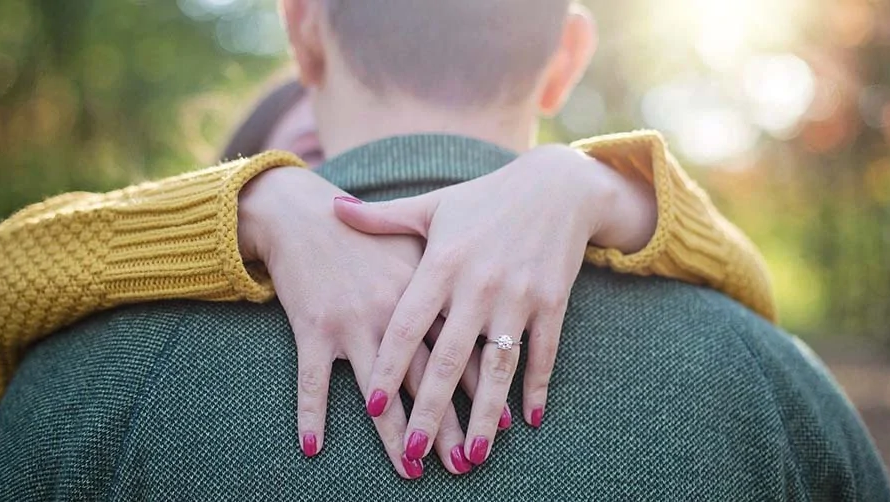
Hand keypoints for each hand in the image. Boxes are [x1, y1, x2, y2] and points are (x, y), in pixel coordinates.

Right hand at [238, 167, 500, 477]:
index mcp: (424, 290)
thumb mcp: (417, 245)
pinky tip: (313, 446)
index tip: (504, 424)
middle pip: (427, 378)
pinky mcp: (313, 326)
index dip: (483, 388)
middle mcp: (393, 310)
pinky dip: (310, 412)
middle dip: (447, 425)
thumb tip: (489, 320)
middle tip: (466, 464)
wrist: (305, 213)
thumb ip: (451, 279)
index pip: (462, 348)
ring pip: (378, 389)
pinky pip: (313, 378)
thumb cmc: (368, 235)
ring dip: (394, 434)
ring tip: (411, 469)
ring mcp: (353, 320)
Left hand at [334, 144, 656, 464]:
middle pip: (449, 359)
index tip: (371, 407)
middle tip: (414, 453)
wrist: (557, 186)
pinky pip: (543, 353)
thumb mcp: (432, 205)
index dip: (388, 368)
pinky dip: (538, 387)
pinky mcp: (552, 301)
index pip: (407, 326)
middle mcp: (478, 284)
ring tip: (473, 456)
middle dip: (430, 410)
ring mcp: (518, 295)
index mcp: (442, 263)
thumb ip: (382, 217)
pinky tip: (530, 421)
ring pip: (498, 365)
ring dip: (486, 414)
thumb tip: (332, 207)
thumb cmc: (485, 198)